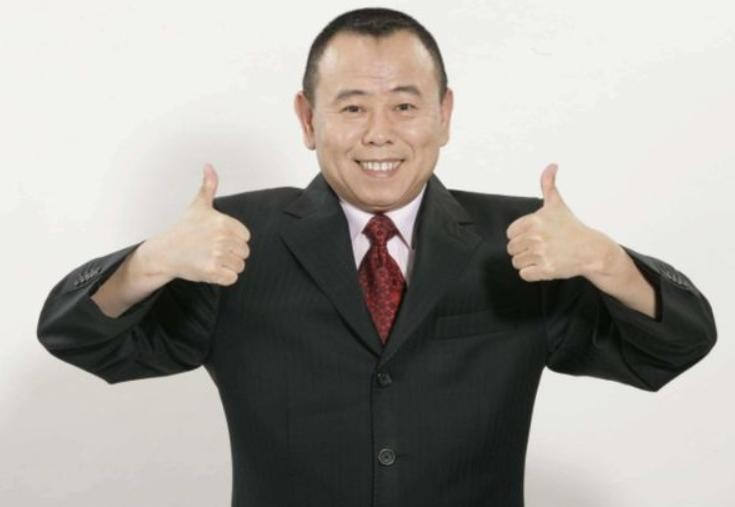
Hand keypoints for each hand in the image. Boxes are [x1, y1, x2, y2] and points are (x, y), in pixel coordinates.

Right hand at [148, 164, 250, 285]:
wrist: (164, 251)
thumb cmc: (184, 229)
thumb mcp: (198, 205)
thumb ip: (208, 186)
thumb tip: (209, 166)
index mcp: (223, 222)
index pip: (246, 237)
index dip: (233, 240)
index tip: (217, 238)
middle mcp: (221, 238)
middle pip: (244, 252)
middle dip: (231, 254)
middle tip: (212, 250)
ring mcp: (216, 255)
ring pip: (239, 266)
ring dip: (227, 266)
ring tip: (210, 259)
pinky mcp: (212, 272)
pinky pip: (232, 278)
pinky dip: (223, 277)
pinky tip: (210, 270)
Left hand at [505, 163, 609, 281]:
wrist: (591, 250)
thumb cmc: (571, 227)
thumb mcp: (557, 204)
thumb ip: (548, 184)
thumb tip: (551, 165)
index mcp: (535, 221)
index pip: (510, 233)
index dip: (520, 236)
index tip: (534, 236)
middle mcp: (536, 237)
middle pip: (512, 249)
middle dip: (523, 249)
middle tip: (539, 247)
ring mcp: (541, 255)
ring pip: (517, 262)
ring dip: (527, 262)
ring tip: (542, 256)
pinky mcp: (546, 270)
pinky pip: (524, 275)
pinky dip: (532, 273)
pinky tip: (544, 266)